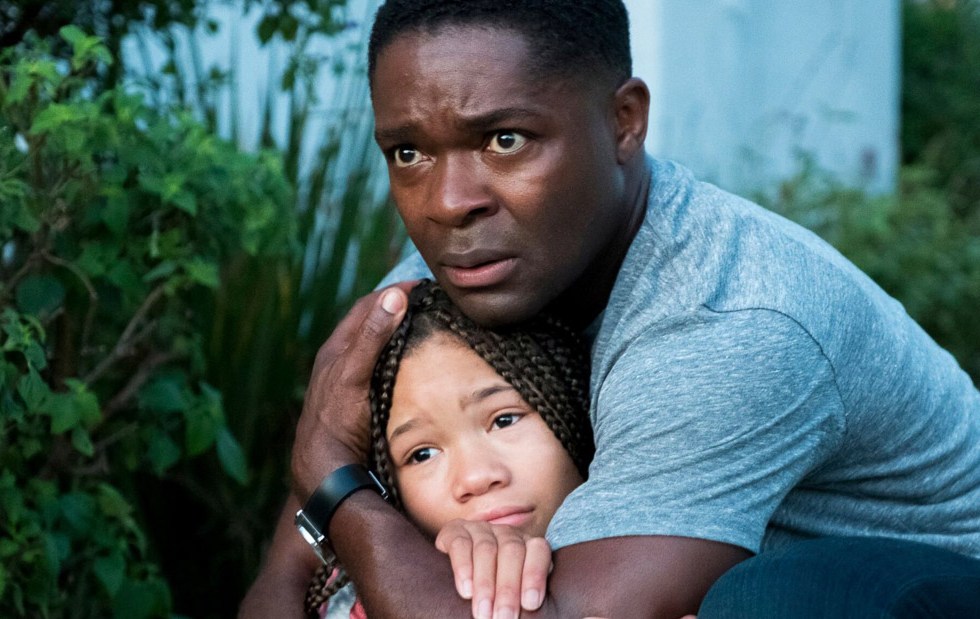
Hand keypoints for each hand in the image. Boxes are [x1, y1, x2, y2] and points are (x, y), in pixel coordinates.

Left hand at [290, 283, 412, 497]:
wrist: (328, 469)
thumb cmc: (337, 421)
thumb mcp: (354, 375)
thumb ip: (372, 337)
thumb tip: (394, 297)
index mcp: (337, 349)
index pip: (368, 306)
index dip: (393, 291)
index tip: (423, 284)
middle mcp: (342, 360)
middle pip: (373, 323)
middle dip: (399, 307)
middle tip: (430, 301)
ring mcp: (352, 380)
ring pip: (378, 345)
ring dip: (400, 332)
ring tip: (427, 325)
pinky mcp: (361, 398)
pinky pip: (382, 367)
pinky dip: (399, 356)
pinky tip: (415, 363)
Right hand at [435, 519, 551, 618]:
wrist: (457, 579)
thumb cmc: (495, 594)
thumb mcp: (514, 593)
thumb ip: (524, 598)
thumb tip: (533, 614)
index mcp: (527, 544)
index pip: (538, 550)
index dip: (535, 575)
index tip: (531, 604)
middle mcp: (506, 532)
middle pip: (511, 551)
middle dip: (508, 587)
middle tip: (504, 617)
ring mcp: (480, 528)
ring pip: (486, 549)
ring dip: (485, 584)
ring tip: (483, 613)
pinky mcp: (454, 530)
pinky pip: (460, 544)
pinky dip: (463, 568)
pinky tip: (465, 591)